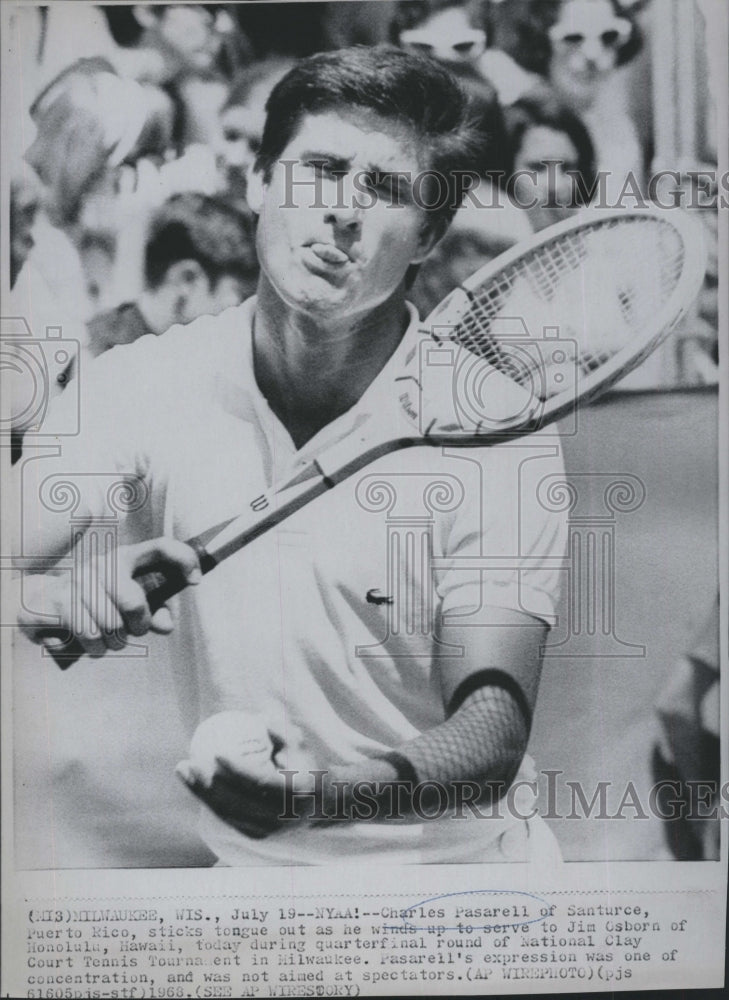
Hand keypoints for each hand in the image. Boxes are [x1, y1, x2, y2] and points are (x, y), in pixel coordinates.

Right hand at [17, 537, 200, 658]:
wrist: (41, 603)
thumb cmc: (95, 603)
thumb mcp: (126, 603)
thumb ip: (153, 611)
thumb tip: (166, 625)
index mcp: (126, 557)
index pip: (162, 547)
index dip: (184, 560)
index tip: (196, 580)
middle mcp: (103, 564)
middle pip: (133, 602)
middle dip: (136, 627)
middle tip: (131, 632)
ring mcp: (78, 580)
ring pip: (111, 626)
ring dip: (114, 644)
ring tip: (107, 640)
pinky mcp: (59, 601)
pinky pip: (89, 635)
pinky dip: (95, 648)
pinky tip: (91, 643)